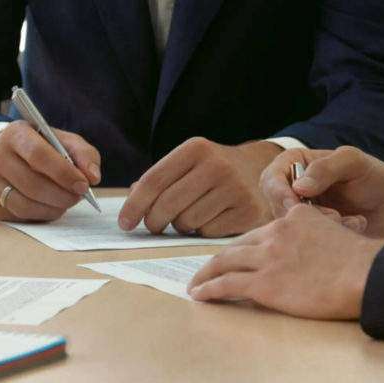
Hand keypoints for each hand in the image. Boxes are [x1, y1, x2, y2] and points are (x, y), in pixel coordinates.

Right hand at [0, 121, 100, 221]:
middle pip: (32, 183)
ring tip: (66, 202)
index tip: (83, 185)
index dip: (64, 173)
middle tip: (78, 197)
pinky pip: (18, 215)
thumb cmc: (43, 148)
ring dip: (52, 208)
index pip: (38, 155)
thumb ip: (83, 154)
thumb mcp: (64, 142)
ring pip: (24, 204)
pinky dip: (40, 215)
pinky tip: (49, 207)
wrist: (10, 156)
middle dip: (61, 195)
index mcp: (15, 134)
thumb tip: (92, 177)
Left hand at [118, 139, 281, 237]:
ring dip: (181, 226)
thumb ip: (158, 179)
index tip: (124, 223)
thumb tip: (132, 200)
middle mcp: (217, 165)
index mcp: (196, 149)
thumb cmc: (211, 170)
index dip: (134, 205)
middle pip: (167, 204)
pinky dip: (202, 232)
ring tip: (190, 216)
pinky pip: (207, 232)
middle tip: (153, 226)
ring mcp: (235, 188)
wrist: (259, 169)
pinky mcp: (248, 211)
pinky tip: (210, 220)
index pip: (153, 180)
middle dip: (153, 221)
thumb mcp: (187, 164)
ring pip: (187, 222)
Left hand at [188, 205, 383, 319]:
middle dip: (218, 259)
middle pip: (236, 246)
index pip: (259, 233)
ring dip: (205, 274)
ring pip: (224, 263)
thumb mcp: (338, 234)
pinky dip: (209, 289)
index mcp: (293, 219)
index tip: (233, 256)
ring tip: (195, 284)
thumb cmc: (362, 263)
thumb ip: (317, 236)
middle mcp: (275, 233)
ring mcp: (267, 257)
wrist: (366, 274)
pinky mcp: (264, 283)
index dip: (243, 247)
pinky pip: (226, 285)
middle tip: (205, 270)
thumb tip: (313, 253)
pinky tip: (200, 295)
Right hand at [260, 146, 383, 236]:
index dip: (278, 193)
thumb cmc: (372, 177)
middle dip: (303, 215)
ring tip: (347, 220)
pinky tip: (351, 228)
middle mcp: (289, 191)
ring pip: (290, 228)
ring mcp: (297, 215)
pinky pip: (305, 244)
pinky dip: (327, 239)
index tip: (294, 204)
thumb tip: (298, 187)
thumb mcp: (354, 163)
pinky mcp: (307, 236)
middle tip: (334, 215)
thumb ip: (326, 168)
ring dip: (319, 227)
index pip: (270, 180)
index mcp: (293, 165)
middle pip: (277, 207)